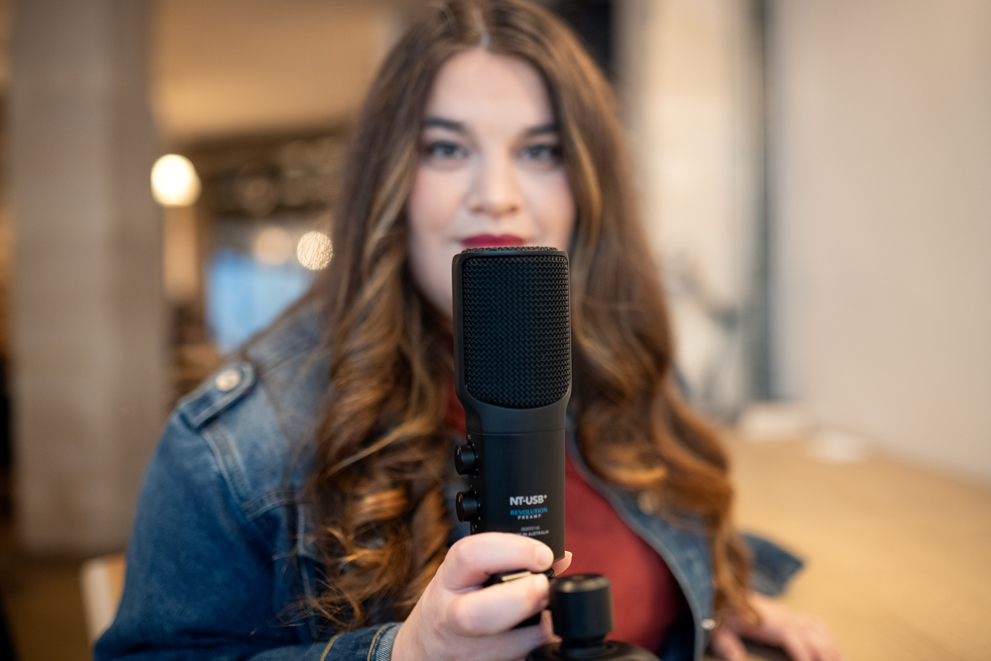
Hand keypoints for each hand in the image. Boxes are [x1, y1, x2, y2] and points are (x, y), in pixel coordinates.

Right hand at [391, 533, 572, 660]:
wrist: (424, 650)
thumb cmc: (451, 603)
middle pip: (477, 614)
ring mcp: (465, 652)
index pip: (471, 555)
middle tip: (545, 588)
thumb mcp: (466, 574)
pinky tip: (535, 638)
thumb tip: (561, 557)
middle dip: (520, 600)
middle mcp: (450, 618)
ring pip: (508, 649)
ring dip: (538, 632)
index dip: (512, 551)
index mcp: (449, 579)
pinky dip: (534, 651)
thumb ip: (508, 561)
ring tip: (549, 616)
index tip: (543, 555)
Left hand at [709, 593, 845, 660]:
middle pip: (814, 637)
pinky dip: (829, 636)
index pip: (794, 639)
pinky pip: (816, 623)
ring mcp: (789, 615)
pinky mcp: (790, 615)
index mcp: (770, 622)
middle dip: (828, 656)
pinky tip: (835, 649)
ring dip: (833, 648)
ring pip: (819, 631)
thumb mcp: (719, 632)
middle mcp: (784, 617)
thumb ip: (728, 647)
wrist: (720, 593)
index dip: (805, 655)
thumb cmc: (720, 615)